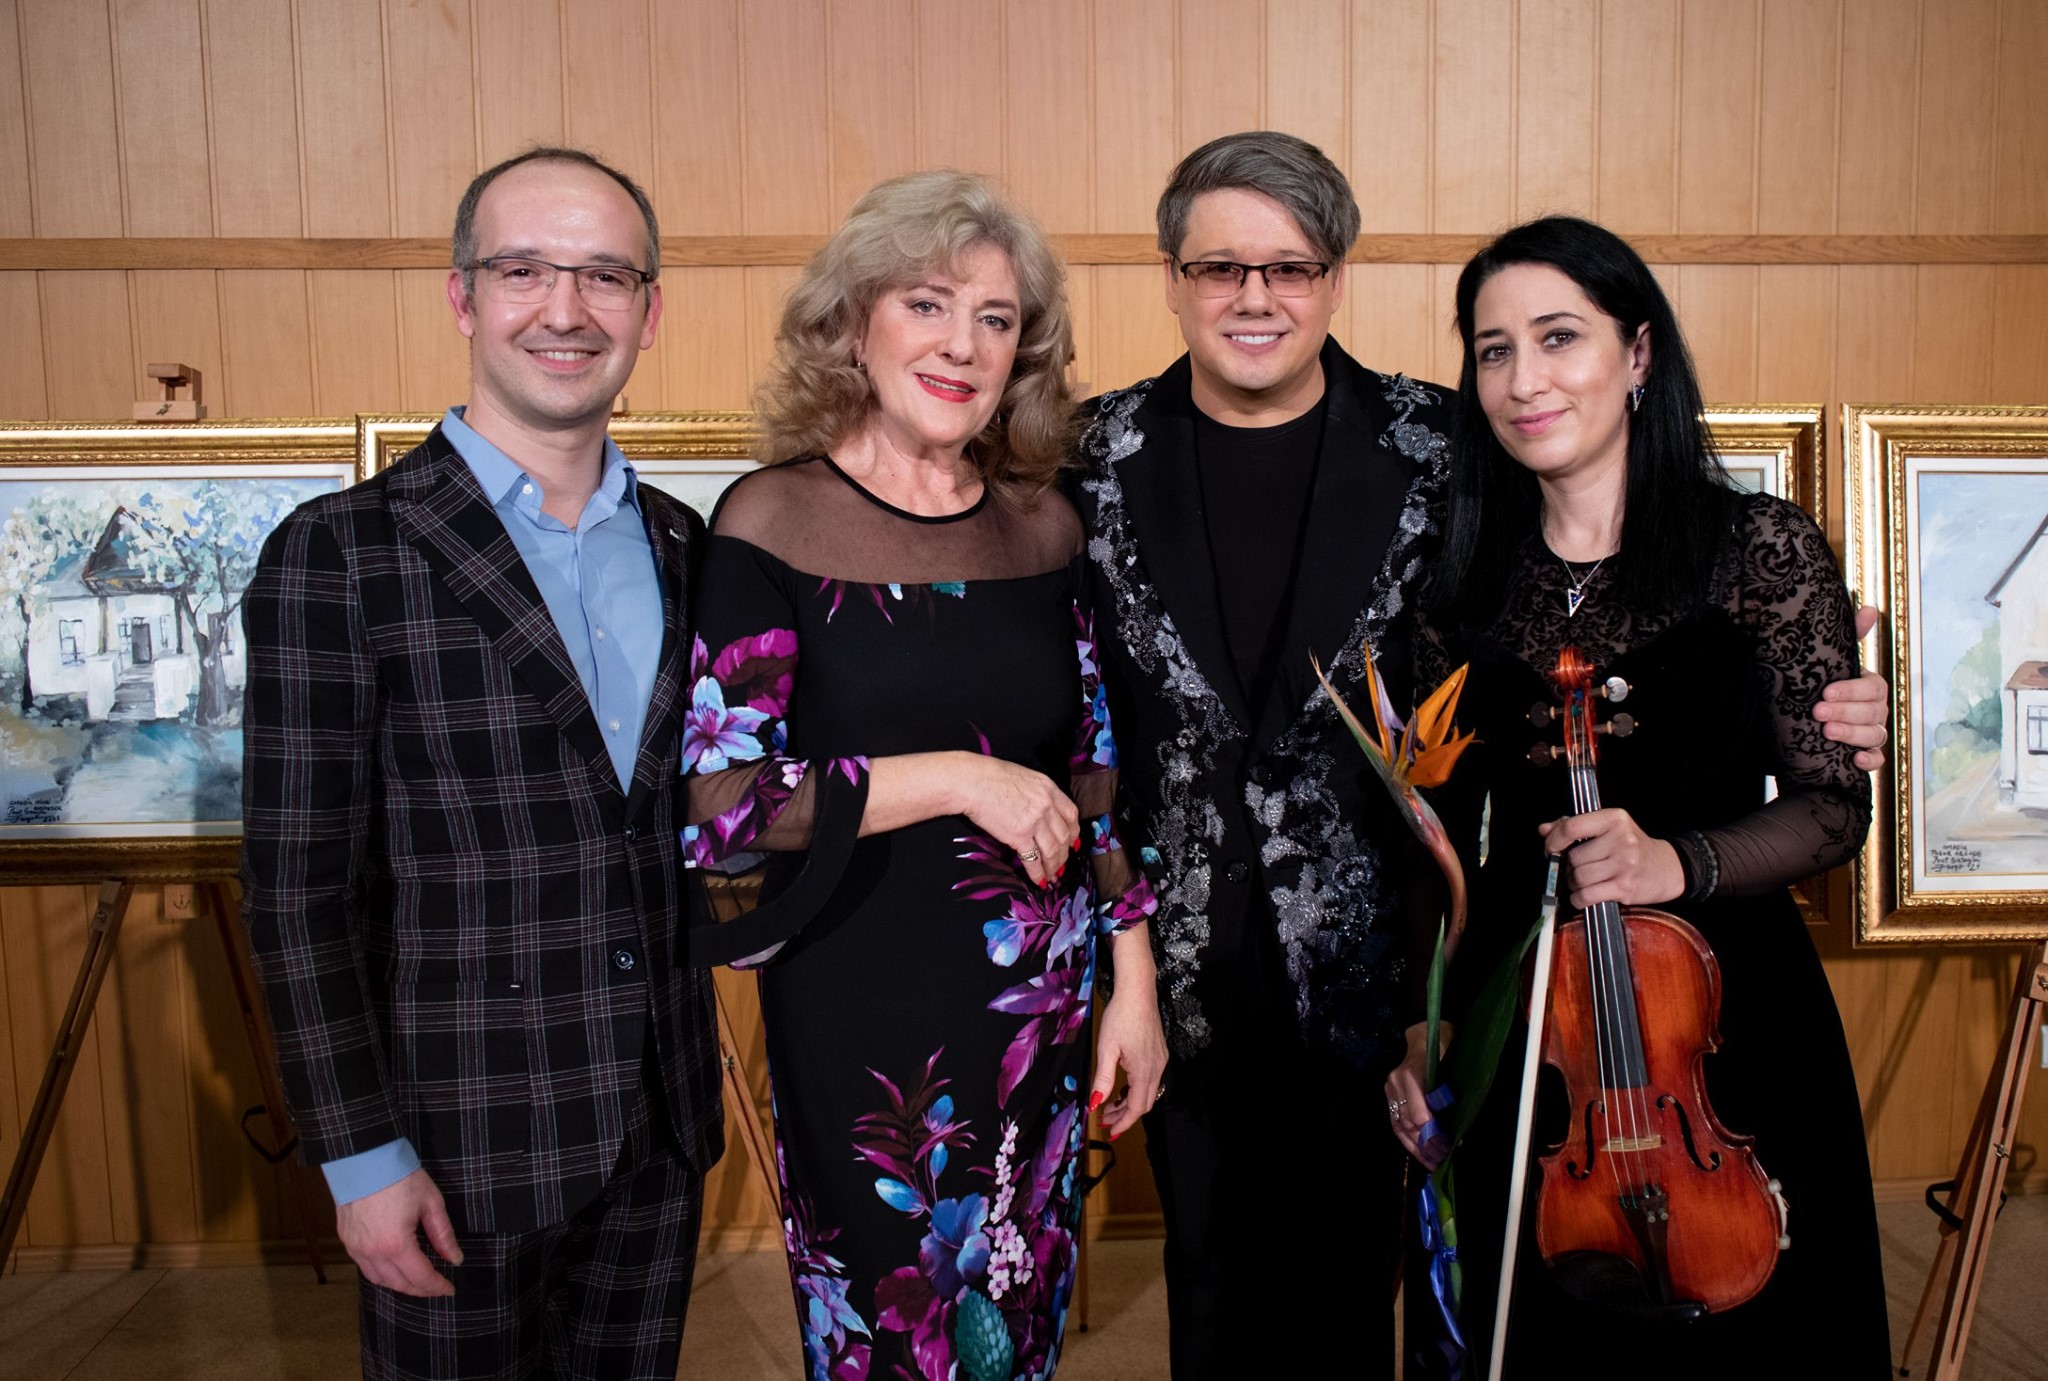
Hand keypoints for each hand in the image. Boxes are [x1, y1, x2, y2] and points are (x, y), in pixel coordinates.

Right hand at [335, 1167, 462, 1296]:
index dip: (437, 1286)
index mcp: (396, 1244)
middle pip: (399, 1284)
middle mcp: (372, 1252)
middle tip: (436, 1287)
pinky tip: (393, 1268)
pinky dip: (381, 1274)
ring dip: (400, 1285)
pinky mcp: (347, 1240)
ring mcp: (356, 1248)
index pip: (420, 1277)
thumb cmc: (400, 1177)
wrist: (364, 1158)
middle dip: (420, 1289)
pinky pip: (364, 1267)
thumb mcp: (431, 1203)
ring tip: (417, 1281)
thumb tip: (455, 1258)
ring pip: (379, 1280)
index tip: (450, 1289)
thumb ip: (443, 1235)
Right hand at [955, 754, 1079, 886]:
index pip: (1071, 815)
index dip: (1074, 833)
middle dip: (1064, 855)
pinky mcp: (1019, 836)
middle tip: (1061, 866)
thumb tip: (1039, 811)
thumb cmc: (990, 777)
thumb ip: (1037, 794)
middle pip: (1064, 836)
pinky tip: (1039, 881)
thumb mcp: (1024, 777)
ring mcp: (1035, 822)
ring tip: (1052, 877)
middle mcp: (1047, 806)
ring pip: (1052, 851)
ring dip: (1053, 867)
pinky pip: (1033, 860)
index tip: (1073, 844)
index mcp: (1049, 789)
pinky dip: (1038, 874)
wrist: (971, 782)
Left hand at [1090, 929, 1165, 1139]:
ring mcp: (1160, 1060)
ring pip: (1148, 1092)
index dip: (1124, 1122)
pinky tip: (1122, 1086)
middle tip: (1106, 1120)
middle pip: (1145, 1103)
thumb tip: (1096, 1104)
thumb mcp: (1106, 1049)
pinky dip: (1136, 1089)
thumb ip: (1103, 1079)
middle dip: (1125, 1115)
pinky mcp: (1160, 1053)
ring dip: (1130, 1102)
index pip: (1137, 1108)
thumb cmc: (1119, 1017)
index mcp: (1144, 1071)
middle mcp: (1157, 1069)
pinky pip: (1150, 1079)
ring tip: (1110, 1105)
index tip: (1110, 1131)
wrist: (1138, 991)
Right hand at [1384, 1021, 1449, 1169]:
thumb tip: (1459, 1124)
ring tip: (1431, 1163)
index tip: (1449, 1147)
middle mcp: (1396, 1083)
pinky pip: (1396, 1122)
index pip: (1419, 1114)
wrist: (1423, 1035)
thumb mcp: (1451, 1064)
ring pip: (1401, 1126)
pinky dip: (1407, 1140)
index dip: (1434, 1134)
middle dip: (1426, 1144)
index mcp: (1411, 1074)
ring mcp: (1390, 1089)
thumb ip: (1450, 1093)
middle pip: (1409, 1123)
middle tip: (1443, 1160)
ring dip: (1416, 1147)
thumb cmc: (1442, 1046)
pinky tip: (1419, 1152)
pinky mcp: (1390, 1096)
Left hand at [1540, 808, 1683, 907]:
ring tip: (1583, 880)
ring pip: (1578, 877)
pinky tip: (1584, 895)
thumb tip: (1544, 830)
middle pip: (1574, 857)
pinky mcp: (1625, 887)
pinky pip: (1586, 896)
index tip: (1551, 848)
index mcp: (1614, 819)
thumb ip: (1573, 826)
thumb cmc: (1630, 846)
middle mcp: (1622, 839)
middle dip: (1567, 866)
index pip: (1572, 827)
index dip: (1554, 840)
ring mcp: (1625, 864)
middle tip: (1576, 867)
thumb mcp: (1607, 828)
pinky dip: (1578, 899)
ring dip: (1574, 883)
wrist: (1666, 868)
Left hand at [1812, 606, 1889, 772]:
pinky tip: (1854, 759)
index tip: (1826, 691)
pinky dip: (1869, 760)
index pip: (1874, 688)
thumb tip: (1870, 609)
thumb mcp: (1824, 664)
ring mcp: (1869, 734)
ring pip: (1876, 735)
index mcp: (1867, 688)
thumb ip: (1847, 638)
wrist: (1787, 726)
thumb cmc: (1812, 688)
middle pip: (1875, 712)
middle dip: (1847, 712)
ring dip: (1853, 734)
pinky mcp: (1860, 756)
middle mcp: (1873, 711)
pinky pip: (1877, 760)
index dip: (1853, 690)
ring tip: (1826, 732)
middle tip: (1818, 712)